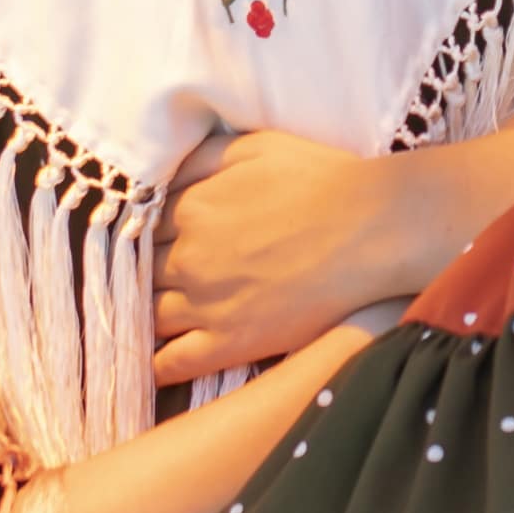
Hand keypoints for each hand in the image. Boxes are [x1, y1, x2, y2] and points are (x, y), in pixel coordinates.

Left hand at [154, 126, 418, 379]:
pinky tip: (151, 365)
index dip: (145, 233)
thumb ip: (202, 155)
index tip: (149, 240)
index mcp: (191, 208)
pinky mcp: (230, 343)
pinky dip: (155, 366)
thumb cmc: (322, 180)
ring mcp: (206, 304)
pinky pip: (173, 363)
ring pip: (150, 316)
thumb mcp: (255, 145)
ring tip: (144, 319)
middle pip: (141, 271)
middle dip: (141, 274)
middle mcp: (188, 257)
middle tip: (146, 280)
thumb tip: (161, 170)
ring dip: (143, 316)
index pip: (143, 225)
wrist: (372, 230)